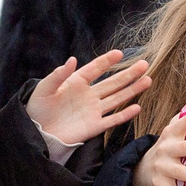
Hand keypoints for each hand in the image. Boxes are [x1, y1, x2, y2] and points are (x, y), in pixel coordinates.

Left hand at [27, 50, 151, 147]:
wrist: (37, 132)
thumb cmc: (38, 108)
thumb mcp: (44, 88)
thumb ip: (58, 75)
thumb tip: (72, 60)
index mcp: (76, 82)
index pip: (95, 69)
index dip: (107, 61)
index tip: (120, 53)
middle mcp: (89, 95)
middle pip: (112, 82)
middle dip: (128, 73)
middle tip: (144, 64)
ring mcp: (93, 111)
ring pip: (117, 98)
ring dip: (132, 90)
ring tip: (147, 80)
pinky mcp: (94, 127)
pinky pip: (112, 120)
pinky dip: (124, 114)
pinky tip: (137, 107)